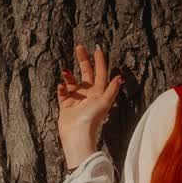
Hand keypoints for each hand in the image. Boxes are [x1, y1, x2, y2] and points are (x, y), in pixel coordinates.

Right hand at [55, 42, 122, 166]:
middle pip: (86, 73)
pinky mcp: (66, 106)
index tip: (96, 48)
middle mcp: (88, 95)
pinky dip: (61, 88)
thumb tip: (120, 76)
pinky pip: (63, 93)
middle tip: (79, 47)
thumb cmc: (92, 119)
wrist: (77, 135)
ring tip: (66, 72)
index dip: (99, 61)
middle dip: (83, 60)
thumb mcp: (104, 102)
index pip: (100, 73)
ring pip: (72, 82)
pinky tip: (61, 86)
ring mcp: (77, 100)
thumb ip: (112, 89)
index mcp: (99, 93)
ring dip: (69, 76)